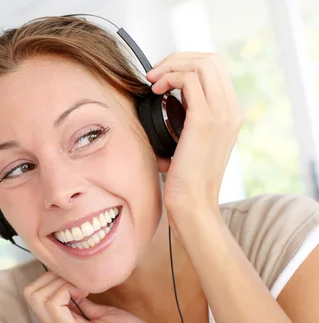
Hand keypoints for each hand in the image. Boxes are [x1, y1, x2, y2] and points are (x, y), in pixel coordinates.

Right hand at [24, 271, 174, 322]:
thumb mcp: (101, 313)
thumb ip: (83, 303)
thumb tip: (74, 284)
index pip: (35, 294)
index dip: (53, 278)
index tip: (77, 280)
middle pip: (31, 293)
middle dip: (51, 276)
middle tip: (77, 281)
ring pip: (37, 296)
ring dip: (59, 282)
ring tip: (82, 287)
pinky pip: (54, 304)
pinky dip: (66, 289)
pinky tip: (85, 293)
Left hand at [146, 52, 243, 214]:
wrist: (192, 202)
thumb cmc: (185, 178)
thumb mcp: (189, 142)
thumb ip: (187, 118)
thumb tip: (163, 99)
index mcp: (230, 113)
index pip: (215, 69)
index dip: (186, 64)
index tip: (163, 76)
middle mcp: (231, 110)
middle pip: (211, 60)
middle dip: (178, 58)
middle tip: (155, 73)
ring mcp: (221, 114)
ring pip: (201, 64)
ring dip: (172, 66)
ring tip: (153, 80)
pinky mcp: (204, 120)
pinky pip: (189, 80)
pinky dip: (169, 78)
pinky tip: (156, 90)